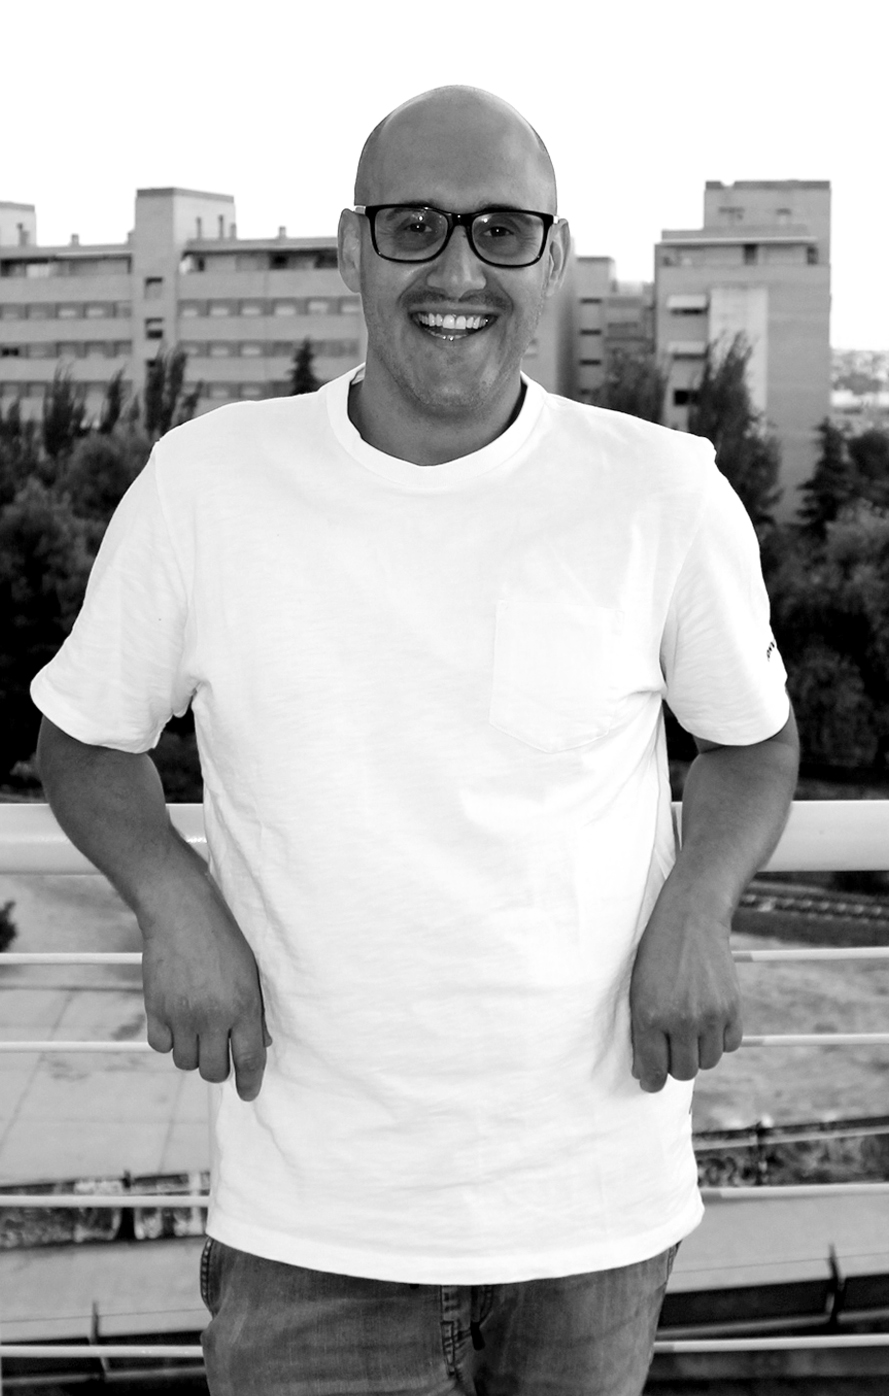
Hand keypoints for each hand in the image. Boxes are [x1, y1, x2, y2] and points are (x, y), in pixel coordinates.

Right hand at [139, 864, 271, 1101]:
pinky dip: (168, 1042)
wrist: (182, 912)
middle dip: (219, 1070)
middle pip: (214, 1070)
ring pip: (186, 1063)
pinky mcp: (156, 1008)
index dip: (250, 1083)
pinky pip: (161, 1046)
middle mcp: (212, 1015)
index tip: (249, 1093)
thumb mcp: (251, 971)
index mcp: (243, 1005)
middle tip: (220, 1057)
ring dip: (193, 1056)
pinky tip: (176, 1026)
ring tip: (198, 1037)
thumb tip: (260, 1044)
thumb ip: (255, 1009)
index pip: (249, 1059)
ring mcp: (181, 1014)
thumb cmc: (223, 937)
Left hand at [628, 900, 742, 1092]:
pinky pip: (729, 1045)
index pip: (653, 1070)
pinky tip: (708, 1024)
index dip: (651, 1081)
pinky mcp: (732, 1008)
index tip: (651, 1081)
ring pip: (707, 1062)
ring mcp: (709, 1015)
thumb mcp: (638, 990)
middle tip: (670, 1050)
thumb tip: (645, 1072)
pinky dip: (719, 1041)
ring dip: (698, 1054)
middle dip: (674, 1066)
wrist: (690, 920)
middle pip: (683, 1071)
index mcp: (649, 1016)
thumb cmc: (656, 955)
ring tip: (689, 1032)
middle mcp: (680, 1020)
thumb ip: (640, 1031)